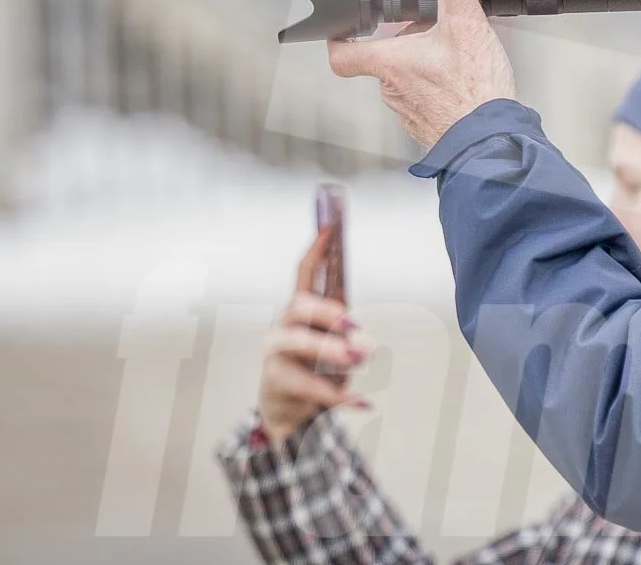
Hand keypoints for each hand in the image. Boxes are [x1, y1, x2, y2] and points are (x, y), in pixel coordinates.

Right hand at [257, 228, 371, 444]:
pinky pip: (309, 387)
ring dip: (330, 350)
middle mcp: (282, 327)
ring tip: (359, 359)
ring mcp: (275, 354)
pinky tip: (365, 403)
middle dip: (327, 312)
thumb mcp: (333, 346)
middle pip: (299, 307)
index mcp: (299, 311)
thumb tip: (361, 344)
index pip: (303, 272)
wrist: (290, 413)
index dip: (316, 249)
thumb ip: (345, 336)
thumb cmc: (315, 370)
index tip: (330, 227)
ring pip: (297, 344)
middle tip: (354, 326)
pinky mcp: (276, 384)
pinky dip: (341, 397)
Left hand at [327, 0, 515, 146]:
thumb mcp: (466, 24)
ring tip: (455, 51)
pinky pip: (427, 98)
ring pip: (406, 79)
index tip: (344, 25)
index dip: (338, 37)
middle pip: (384, 58)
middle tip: (432, 26)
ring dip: (424, 63)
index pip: (342, 53)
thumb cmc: (474, 92)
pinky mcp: (431, 125)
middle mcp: (392, 90)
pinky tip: (465, 79)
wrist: (493, 142)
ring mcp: (410, 111)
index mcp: (389, 64)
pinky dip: (440, 86)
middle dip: (404, 41)